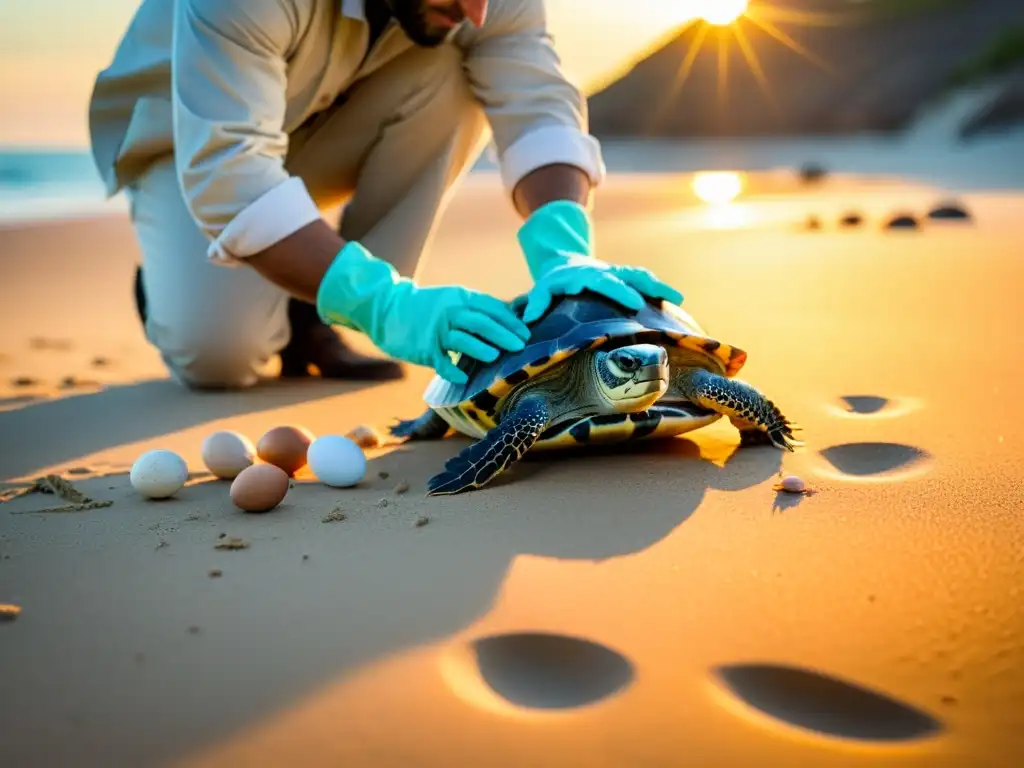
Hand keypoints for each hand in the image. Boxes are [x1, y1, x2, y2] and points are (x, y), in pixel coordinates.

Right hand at [316, 241, 528, 384]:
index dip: (510, 321)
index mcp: (461, 298)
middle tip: (521, 345)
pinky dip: (452, 369)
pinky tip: (463, 378)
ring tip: (495, 357)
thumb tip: (510, 318)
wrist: (387, 308)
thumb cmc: (426, 307)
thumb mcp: (452, 299)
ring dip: (480, 348)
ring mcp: (436, 330)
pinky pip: (440, 361)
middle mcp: (450, 312)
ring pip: (462, 339)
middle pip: (481, 322)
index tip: (526, 332)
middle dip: (503, 334)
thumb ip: (476, 308)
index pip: (491, 308)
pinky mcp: (423, 347)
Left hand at [522, 255, 682, 322]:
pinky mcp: (626, 277)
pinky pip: (644, 280)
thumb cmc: (553, 283)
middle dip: (638, 290)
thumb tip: (529, 318)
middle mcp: (605, 272)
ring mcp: (618, 273)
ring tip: (677, 298)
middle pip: (623, 279)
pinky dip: (659, 288)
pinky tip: (676, 300)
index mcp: (585, 276)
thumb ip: (537, 302)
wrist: (567, 263)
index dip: (617, 291)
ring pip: (640, 276)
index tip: (631, 302)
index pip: (601, 282)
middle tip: (646, 305)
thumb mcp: (542, 289)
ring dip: (658, 286)